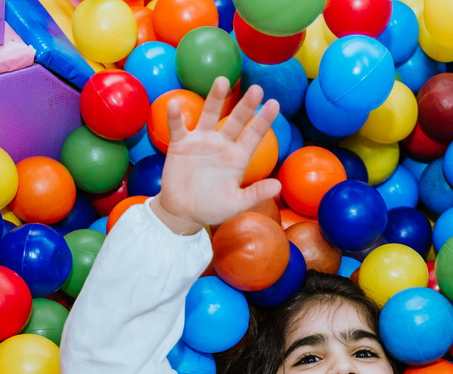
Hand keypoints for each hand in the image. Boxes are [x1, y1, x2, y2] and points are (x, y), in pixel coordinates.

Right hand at [152, 77, 281, 234]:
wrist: (183, 213)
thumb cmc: (212, 209)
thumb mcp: (236, 204)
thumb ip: (256, 194)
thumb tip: (278, 187)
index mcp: (238, 157)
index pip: (254, 135)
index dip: (264, 120)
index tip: (275, 103)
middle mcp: (222, 145)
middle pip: (235, 120)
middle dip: (245, 105)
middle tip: (256, 88)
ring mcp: (201, 142)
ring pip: (209, 115)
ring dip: (215, 98)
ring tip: (222, 80)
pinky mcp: (181, 145)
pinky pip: (178, 127)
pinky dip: (175, 116)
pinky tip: (174, 104)